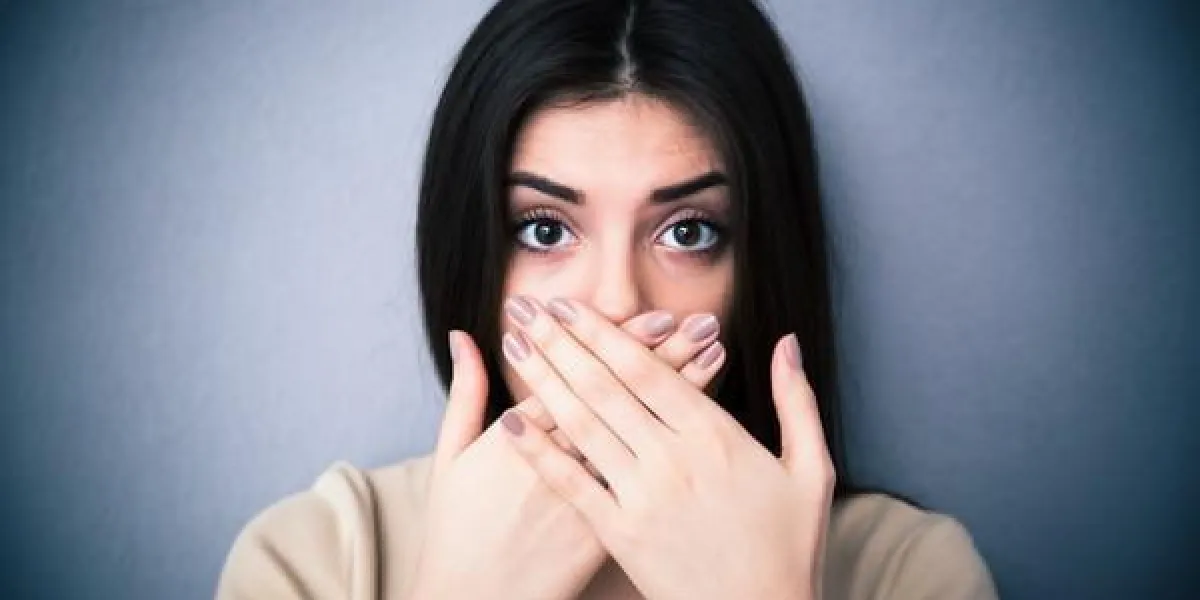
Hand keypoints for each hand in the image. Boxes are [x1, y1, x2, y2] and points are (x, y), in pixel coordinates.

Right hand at [406, 310, 725, 599]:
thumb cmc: (455, 530)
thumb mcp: (450, 457)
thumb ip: (465, 393)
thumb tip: (462, 335)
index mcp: (516, 441)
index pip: (575, 378)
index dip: (617, 347)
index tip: (653, 314)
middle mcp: (557, 465)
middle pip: (617, 400)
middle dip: (661, 357)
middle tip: (699, 321)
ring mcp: (584, 500)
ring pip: (639, 437)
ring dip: (678, 394)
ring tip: (713, 356)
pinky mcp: (603, 533)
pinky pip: (646, 482)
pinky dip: (674, 448)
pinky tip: (702, 421)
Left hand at [498, 297, 834, 599]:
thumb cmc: (790, 548)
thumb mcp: (810, 470)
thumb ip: (797, 401)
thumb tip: (786, 342)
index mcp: (716, 436)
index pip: (647, 369)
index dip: (603, 332)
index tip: (570, 304)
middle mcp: (673, 458)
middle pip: (604, 386)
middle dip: (559, 341)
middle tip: (524, 306)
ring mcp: (642, 496)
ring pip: (582, 424)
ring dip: (543, 380)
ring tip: (514, 344)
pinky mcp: (620, 534)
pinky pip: (572, 484)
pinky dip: (538, 451)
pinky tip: (511, 420)